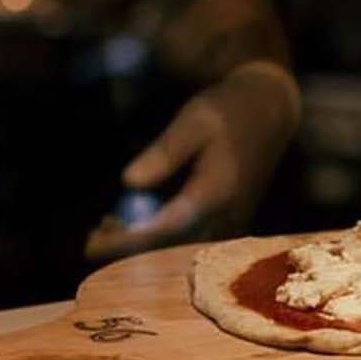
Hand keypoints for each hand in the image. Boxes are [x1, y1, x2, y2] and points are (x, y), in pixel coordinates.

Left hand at [85, 61, 300, 259]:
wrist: (271, 112)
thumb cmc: (230, 111)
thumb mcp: (195, 120)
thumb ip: (165, 153)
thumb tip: (129, 182)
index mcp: (215, 192)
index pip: (166, 226)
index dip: (128, 238)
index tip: (93, 243)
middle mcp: (224, 215)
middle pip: (170, 246)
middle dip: (129, 248)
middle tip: (89, 243)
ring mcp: (228, 220)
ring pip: (180, 246)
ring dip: (143, 244)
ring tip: (106, 229)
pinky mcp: (227, 218)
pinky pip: (191, 238)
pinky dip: (161, 236)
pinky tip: (136, 223)